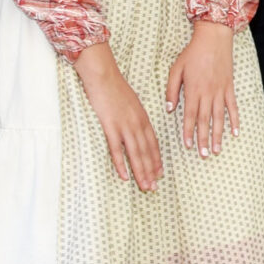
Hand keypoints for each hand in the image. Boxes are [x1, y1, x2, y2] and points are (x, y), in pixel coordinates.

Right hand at [75, 42, 164, 190]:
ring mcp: (124, 126)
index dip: (156, 160)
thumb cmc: (115, 88)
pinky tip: (124, 176)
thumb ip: (135, 117)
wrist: (103, 76)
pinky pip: (117, 149)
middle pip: (146, 152)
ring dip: (140, 172)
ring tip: (144, 186)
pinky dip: (121, 163)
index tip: (160, 173)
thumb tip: (136, 128)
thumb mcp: (131, 103)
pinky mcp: (110, 126)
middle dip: (150, 171)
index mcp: (143, 118)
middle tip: (154, 187)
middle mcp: (137, 124)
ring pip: (135, 154)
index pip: (153, 143)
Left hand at [165, 21, 241, 156]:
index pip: (189, 116)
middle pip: (205, 120)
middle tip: (204, 154)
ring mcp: (220, 91)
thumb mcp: (176, 69)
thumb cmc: (192, 53)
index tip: (188, 146)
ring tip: (217, 149)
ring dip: (218, 134)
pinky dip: (235, 120)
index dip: (188, 132)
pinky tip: (235, 132)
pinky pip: (232, 107)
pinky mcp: (229, 87)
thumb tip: (169, 108)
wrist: (214, 38)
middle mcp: (207, 93)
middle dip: (204, 139)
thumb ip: (171, 90)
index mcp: (193, 90)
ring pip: (219, 117)